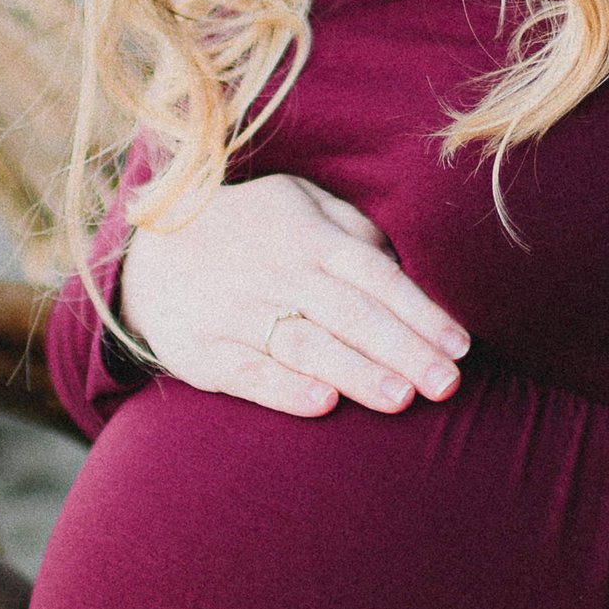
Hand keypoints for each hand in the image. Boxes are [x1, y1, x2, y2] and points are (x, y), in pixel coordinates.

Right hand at [118, 169, 467, 418]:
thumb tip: (406, 264)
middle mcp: (279, 274)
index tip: (461, 347)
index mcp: (310, 239)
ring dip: (355, 372)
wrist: (147, 253)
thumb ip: (353, 229)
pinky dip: (285, 388)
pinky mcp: (206, 352)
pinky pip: (250, 372)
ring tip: (400, 399)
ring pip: (306, 344)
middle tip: (447, 386)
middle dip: (402, 350)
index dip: (420, 311)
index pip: (375, 276)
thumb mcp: (299, 204)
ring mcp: (239, 313)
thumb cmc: (249, 231)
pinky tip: (323, 404)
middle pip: (350, 314)